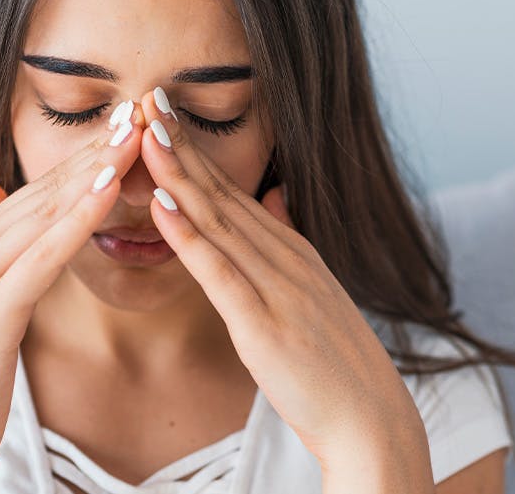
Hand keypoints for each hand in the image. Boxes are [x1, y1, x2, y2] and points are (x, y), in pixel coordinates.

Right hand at [0, 106, 142, 493]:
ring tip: (136, 132)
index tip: (128, 116)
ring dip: (96, 167)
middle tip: (142, 105)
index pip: (43, 186)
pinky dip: (80, 217)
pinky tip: (111, 189)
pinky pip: (46, 253)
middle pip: (49, 187)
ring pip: (49, 210)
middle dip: (97, 145)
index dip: (87, 150)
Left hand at [133, 90, 434, 491]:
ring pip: (218, 221)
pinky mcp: (264, 325)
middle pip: (223, 194)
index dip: (195, 151)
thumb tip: (274, 197)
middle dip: (182, 145)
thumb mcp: (314, 294)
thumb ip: (288, 245)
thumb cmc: (333, 367)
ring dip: (178, 174)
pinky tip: (161, 204)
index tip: (162, 111)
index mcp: (292, 253)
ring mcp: (277, 289)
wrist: (370, 419)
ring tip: (145, 133)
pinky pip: (220, 273)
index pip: (233, 192)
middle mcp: (285, 260)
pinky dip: (188, 235)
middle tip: (146, 96)